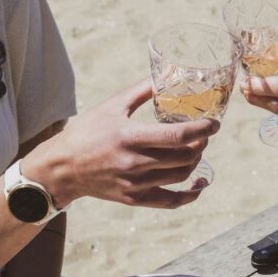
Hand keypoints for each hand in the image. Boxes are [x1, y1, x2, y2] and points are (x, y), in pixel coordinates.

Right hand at [23, 79, 218, 208]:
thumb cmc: (87, 132)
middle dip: (201, 143)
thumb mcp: (112, 106)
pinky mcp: (134, 198)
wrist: (62, 167)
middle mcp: (135, 163)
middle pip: (185, 157)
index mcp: (130, 137)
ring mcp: (135, 184)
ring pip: (181, 176)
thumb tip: (166, 75)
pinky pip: (171, 201)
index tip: (215, 123)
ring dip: (196, 162)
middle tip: (204, 133)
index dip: (203, 130)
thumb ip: (141, 91)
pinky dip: (190, 195)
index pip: (178, 136)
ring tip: (195, 149)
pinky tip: (199, 184)